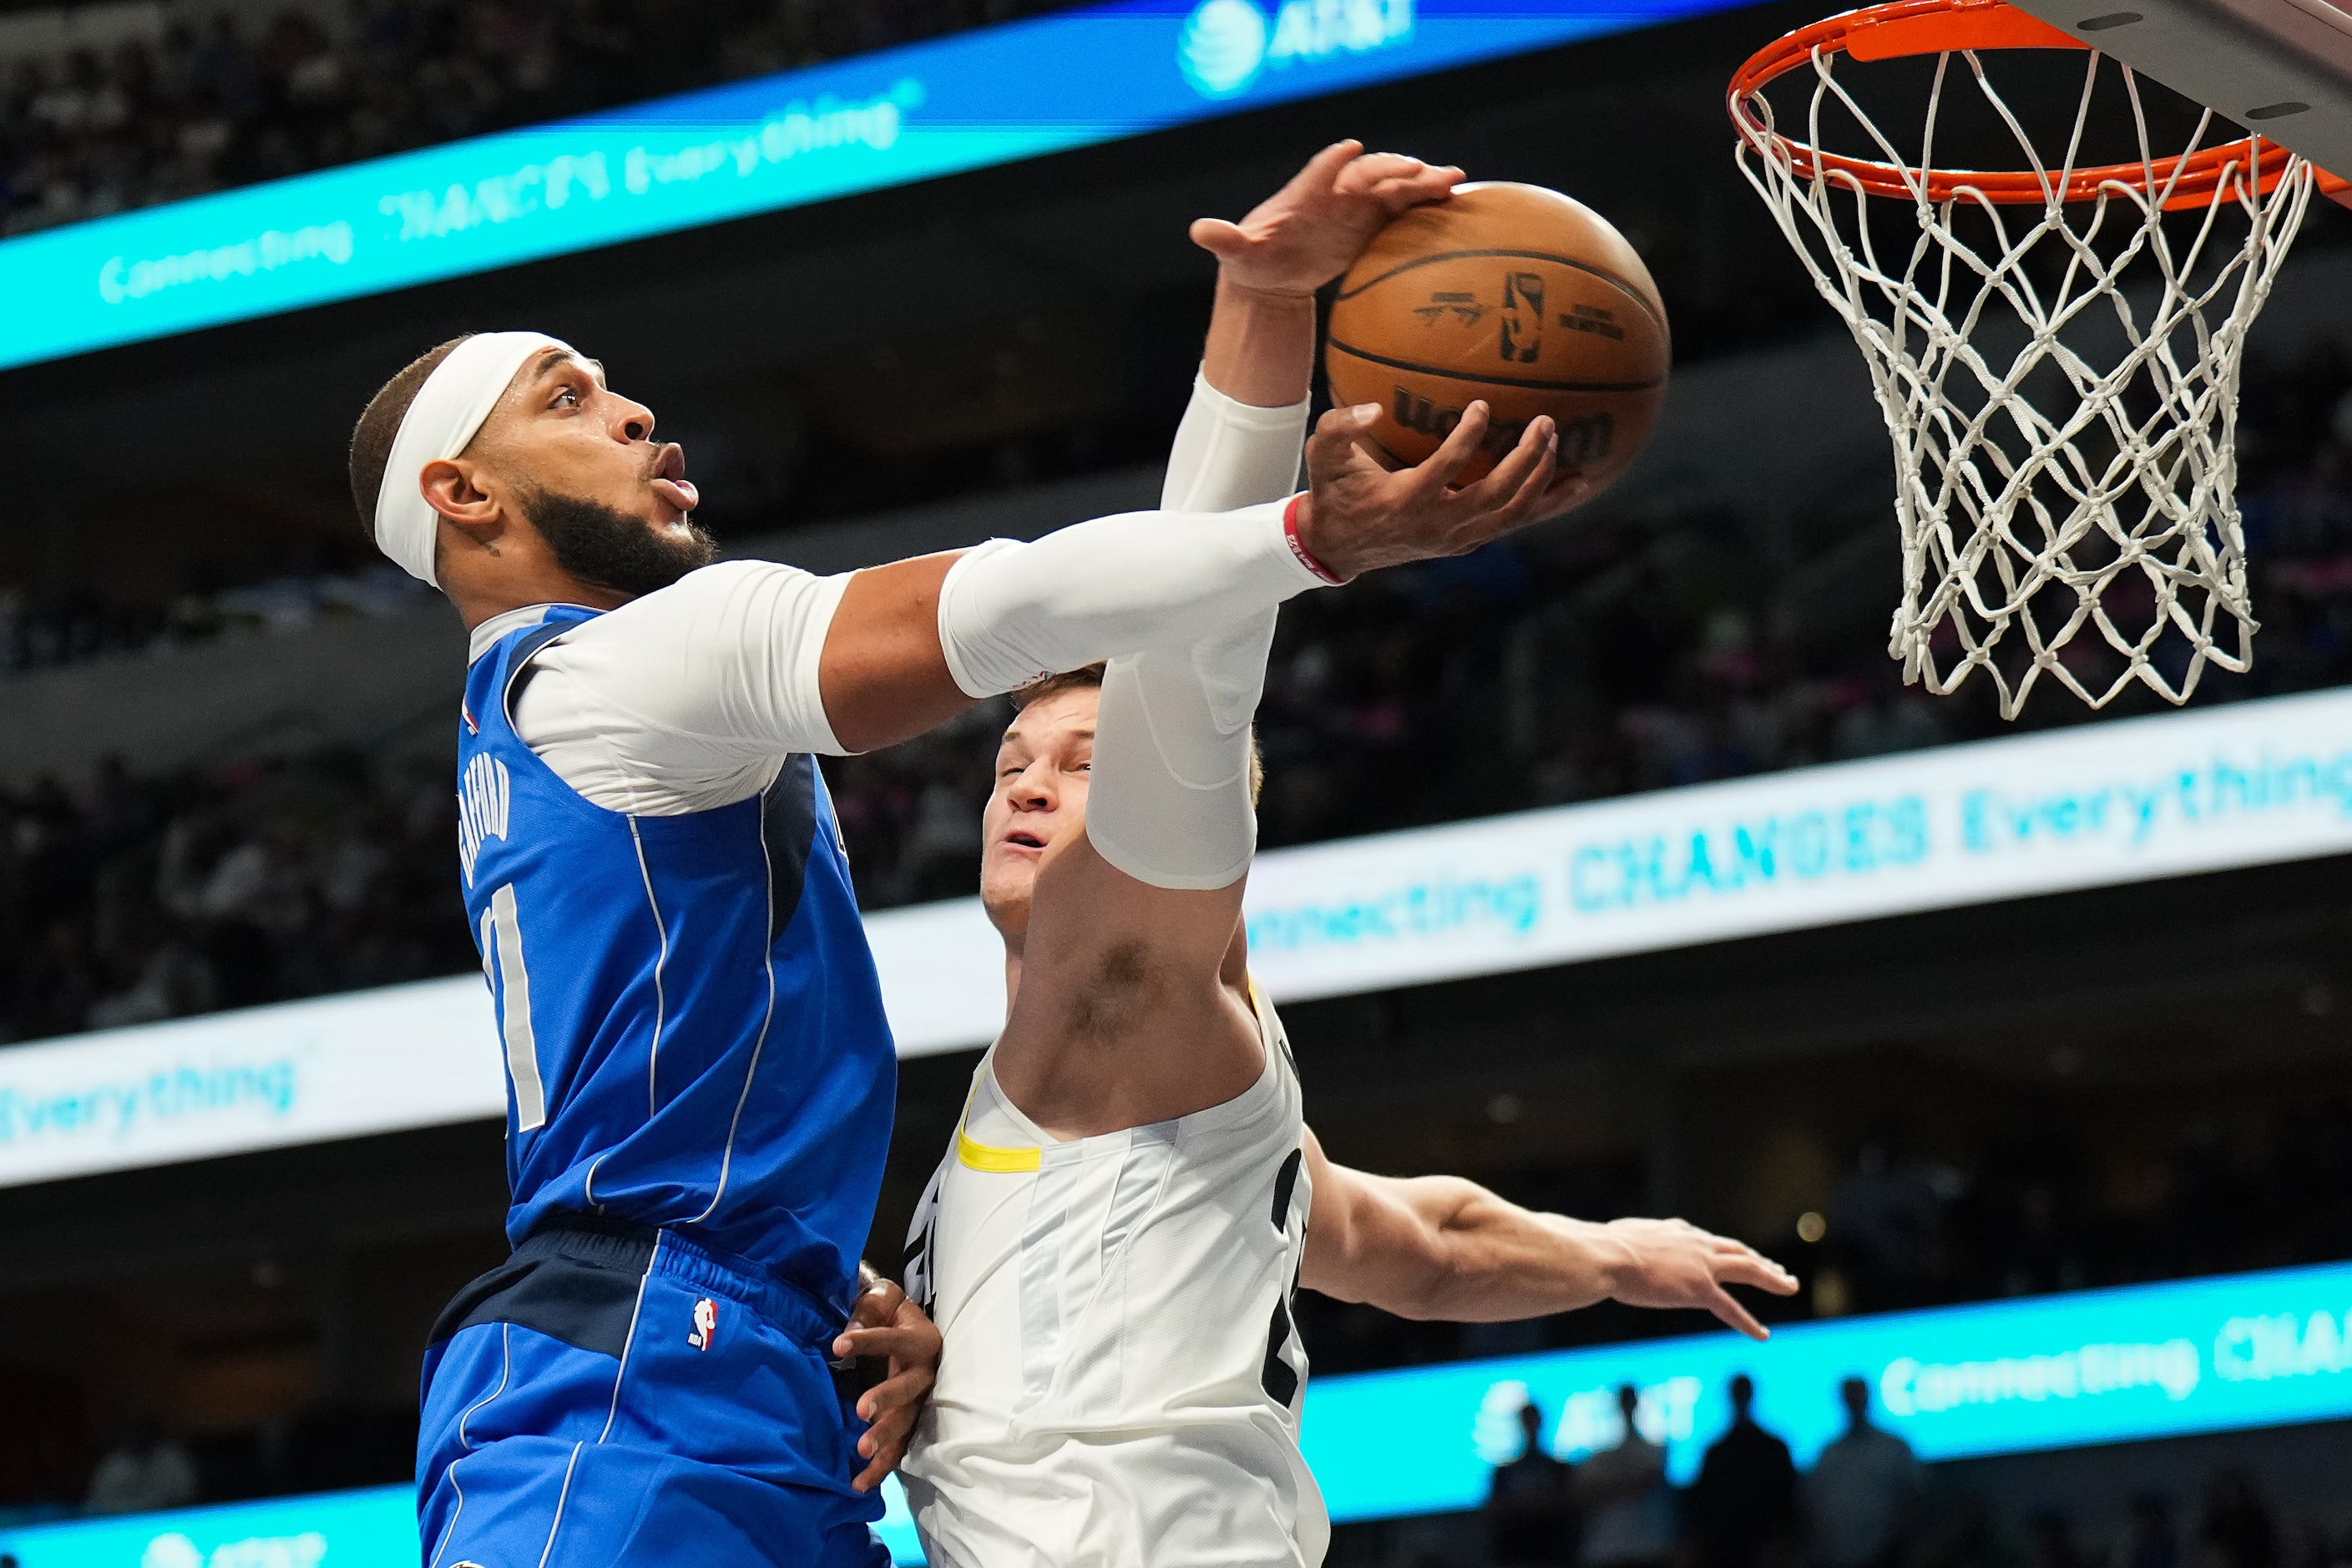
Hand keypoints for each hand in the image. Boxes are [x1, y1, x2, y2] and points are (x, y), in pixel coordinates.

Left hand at [832, 1270, 941, 1491]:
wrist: (900, 1326)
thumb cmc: (888, 1312)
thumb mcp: (881, 1298)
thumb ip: (867, 1310)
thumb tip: (847, 1333)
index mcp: (922, 1338)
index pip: (894, 1340)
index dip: (867, 1342)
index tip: (837, 1346)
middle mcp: (926, 1372)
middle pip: (908, 1388)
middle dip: (886, 1399)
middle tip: (862, 1410)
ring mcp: (918, 1402)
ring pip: (906, 1422)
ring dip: (885, 1438)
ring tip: (861, 1452)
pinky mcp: (907, 1424)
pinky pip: (898, 1449)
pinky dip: (881, 1468)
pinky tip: (858, 1484)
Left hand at [1190, 139, 1461, 299]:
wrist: (1273, 276)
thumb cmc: (1252, 261)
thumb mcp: (1235, 255)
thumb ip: (1223, 240)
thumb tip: (1198, 231)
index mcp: (1303, 196)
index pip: (1321, 171)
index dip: (1334, 161)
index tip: (1350, 149)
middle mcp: (1333, 193)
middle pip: (1366, 174)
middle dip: (1392, 169)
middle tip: (1420, 170)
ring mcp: (1355, 206)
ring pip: (1392, 187)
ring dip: (1421, 182)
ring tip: (1453, 181)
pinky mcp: (1371, 222)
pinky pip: (1402, 208)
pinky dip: (1425, 202)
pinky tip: (1454, 199)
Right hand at [1291, 400, 1590, 578]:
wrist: (1339, 547)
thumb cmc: (1334, 491)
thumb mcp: (1323, 454)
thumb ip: (1340, 427)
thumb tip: (1375, 408)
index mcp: (1407, 501)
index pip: (1447, 467)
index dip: (1469, 436)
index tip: (1482, 405)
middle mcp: (1437, 525)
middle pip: (1495, 494)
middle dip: (1526, 459)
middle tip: (1545, 422)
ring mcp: (1456, 539)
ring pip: (1512, 515)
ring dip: (1541, 481)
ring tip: (1559, 444)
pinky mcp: (1466, 544)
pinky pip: (1513, 524)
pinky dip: (1544, 505)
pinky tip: (1573, 483)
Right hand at [1597, 1218, 1798, 1340]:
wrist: (1607, 1256)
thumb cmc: (1601, 1249)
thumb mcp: (1618, 1239)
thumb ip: (1626, 1245)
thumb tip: (1604, 1247)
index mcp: (1677, 1232)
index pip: (1708, 1240)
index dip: (1725, 1249)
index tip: (1735, 1254)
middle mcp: (1696, 1243)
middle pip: (1738, 1250)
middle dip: (1760, 1259)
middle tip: (1779, 1269)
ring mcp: (1702, 1266)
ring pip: (1748, 1269)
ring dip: (1772, 1277)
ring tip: (1790, 1286)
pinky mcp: (1700, 1290)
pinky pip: (1732, 1309)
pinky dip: (1749, 1322)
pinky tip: (1764, 1335)